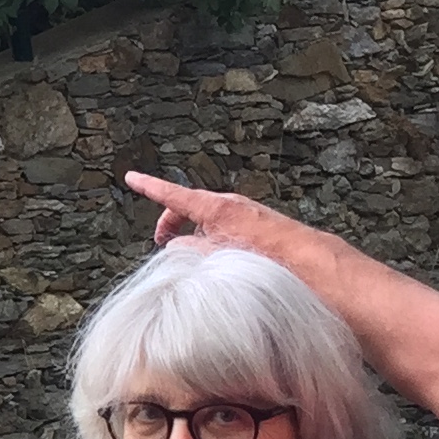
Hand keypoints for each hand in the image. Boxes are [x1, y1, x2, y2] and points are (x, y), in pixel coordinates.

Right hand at [122, 169, 299, 254]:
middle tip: (163, 243)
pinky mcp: (254, 222)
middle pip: (188, 206)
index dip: (149, 186)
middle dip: (172, 223)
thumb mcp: (216, 256)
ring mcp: (243, 211)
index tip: (132, 178)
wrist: (305, 260)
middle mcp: (228, 205)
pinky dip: (212, 236)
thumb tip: (174, 246)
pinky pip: (224, 224)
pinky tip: (218, 258)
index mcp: (215, 208)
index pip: (172, 194)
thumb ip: (189, 249)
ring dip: (194, 233)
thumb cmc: (265, 256)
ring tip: (193, 256)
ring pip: (207, 218)